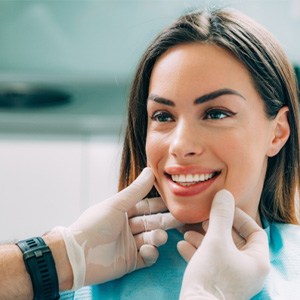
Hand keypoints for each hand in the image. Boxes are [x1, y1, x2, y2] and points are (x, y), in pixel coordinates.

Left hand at [54, 168, 180, 289]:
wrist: (77, 255)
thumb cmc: (93, 225)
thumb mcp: (116, 204)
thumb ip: (136, 190)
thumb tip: (150, 170)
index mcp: (123, 212)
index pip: (146, 206)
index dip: (160, 204)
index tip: (175, 201)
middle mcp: (128, 227)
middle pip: (152, 222)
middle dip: (165, 221)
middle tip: (180, 219)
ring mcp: (129, 245)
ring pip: (151, 239)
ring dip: (157, 237)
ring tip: (160, 237)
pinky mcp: (130, 262)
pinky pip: (146, 257)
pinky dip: (150, 253)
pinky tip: (146, 250)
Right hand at [178, 190, 269, 299]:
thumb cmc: (212, 275)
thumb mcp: (216, 240)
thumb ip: (221, 215)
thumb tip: (225, 193)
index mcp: (256, 261)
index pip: (255, 231)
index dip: (239, 217)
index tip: (222, 209)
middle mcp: (247, 270)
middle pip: (234, 240)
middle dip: (215, 227)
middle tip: (202, 219)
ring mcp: (232, 277)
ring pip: (219, 250)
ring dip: (203, 238)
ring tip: (187, 231)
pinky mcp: (217, 282)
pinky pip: (210, 261)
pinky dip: (198, 252)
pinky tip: (182, 245)